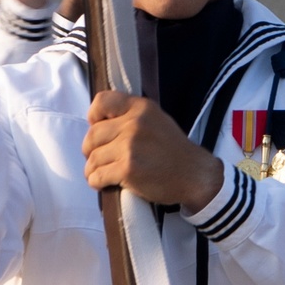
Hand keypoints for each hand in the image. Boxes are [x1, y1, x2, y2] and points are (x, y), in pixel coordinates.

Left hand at [82, 91, 223, 211]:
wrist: (194, 176)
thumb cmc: (174, 151)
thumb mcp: (156, 120)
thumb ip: (131, 116)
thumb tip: (99, 123)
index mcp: (141, 108)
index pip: (101, 101)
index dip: (93, 116)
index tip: (96, 127)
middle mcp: (134, 124)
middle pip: (93, 134)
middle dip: (90, 149)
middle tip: (97, 157)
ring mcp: (130, 147)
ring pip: (93, 157)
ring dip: (92, 169)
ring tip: (100, 173)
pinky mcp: (128, 169)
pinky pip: (97, 175)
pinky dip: (96, 181)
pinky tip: (102, 183)